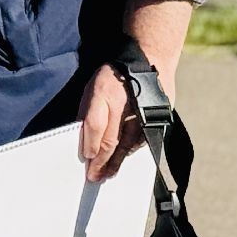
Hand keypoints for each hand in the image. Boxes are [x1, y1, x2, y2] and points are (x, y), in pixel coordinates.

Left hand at [77, 62, 173, 181]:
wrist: (150, 59)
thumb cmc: (114, 74)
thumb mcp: (92, 85)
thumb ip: (87, 110)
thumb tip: (80, 135)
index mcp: (103, 92)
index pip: (94, 125)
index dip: (89, 144)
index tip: (86, 158)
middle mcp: (123, 104)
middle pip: (111, 140)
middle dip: (100, 161)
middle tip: (93, 176)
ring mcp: (141, 113)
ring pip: (127, 146)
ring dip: (116, 163)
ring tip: (107, 175)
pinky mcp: (155, 119)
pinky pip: (140, 142)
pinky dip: (129, 153)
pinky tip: (122, 162)